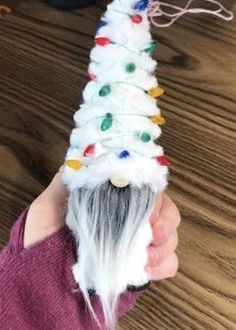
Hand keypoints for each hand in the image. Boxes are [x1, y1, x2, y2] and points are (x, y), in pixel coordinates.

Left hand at [24, 170, 180, 283]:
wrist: (43, 282)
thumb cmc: (42, 241)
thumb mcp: (48, 207)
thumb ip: (63, 183)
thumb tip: (79, 160)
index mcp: (113, 202)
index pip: (147, 190)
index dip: (154, 198)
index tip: (148, 209)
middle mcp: (129, 221)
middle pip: (166, 212)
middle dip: (165, 222)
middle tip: (152, 233)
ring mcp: (137, 246)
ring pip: (170, 237)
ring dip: (165, 245)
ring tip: (145, 256)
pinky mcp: (141, 270)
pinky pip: (169, 264)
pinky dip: (164, 265)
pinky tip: (147, 268)